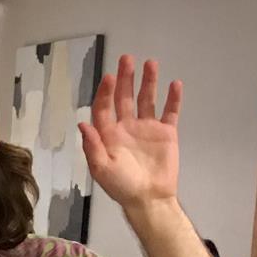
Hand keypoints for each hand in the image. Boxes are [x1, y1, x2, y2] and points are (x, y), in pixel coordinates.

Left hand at [80, 55, 180, 209]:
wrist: (149, 198)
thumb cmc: (121, 186)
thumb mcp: (101, 168)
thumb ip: (92, 146)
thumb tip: (82, 123)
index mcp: (108, 135)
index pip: (104, 108)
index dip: (105, 92)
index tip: (109, 76)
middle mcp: (126, 127)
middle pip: (124, 98)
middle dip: (125, 79)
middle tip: (127, 58)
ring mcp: (146, 128)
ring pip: (147, 99)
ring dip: (148, 82)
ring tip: (150, 63)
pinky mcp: (166, 132)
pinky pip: (170, 111)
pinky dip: (172, 98)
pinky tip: (174, 84)